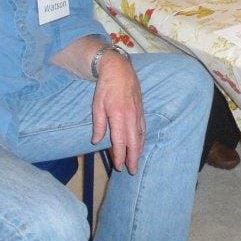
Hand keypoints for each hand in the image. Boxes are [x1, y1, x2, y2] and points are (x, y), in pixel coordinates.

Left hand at [91, 52, 145, 174]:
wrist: (120, 69)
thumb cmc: (105, 87)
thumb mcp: (97, 105)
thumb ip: (98, 124)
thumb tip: (97, 141)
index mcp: (118, 116)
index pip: (120, 141)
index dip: (120, 155)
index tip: (119, 167)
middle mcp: (131, 116)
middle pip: (134, 142)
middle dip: (133, 158)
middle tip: (131, 171)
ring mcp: (138, 113)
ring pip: (140, 135)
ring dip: (139, 150)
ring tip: (136, 161)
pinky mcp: (141, 109)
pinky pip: (143, 128)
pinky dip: (142, 138)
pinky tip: (140, 144)